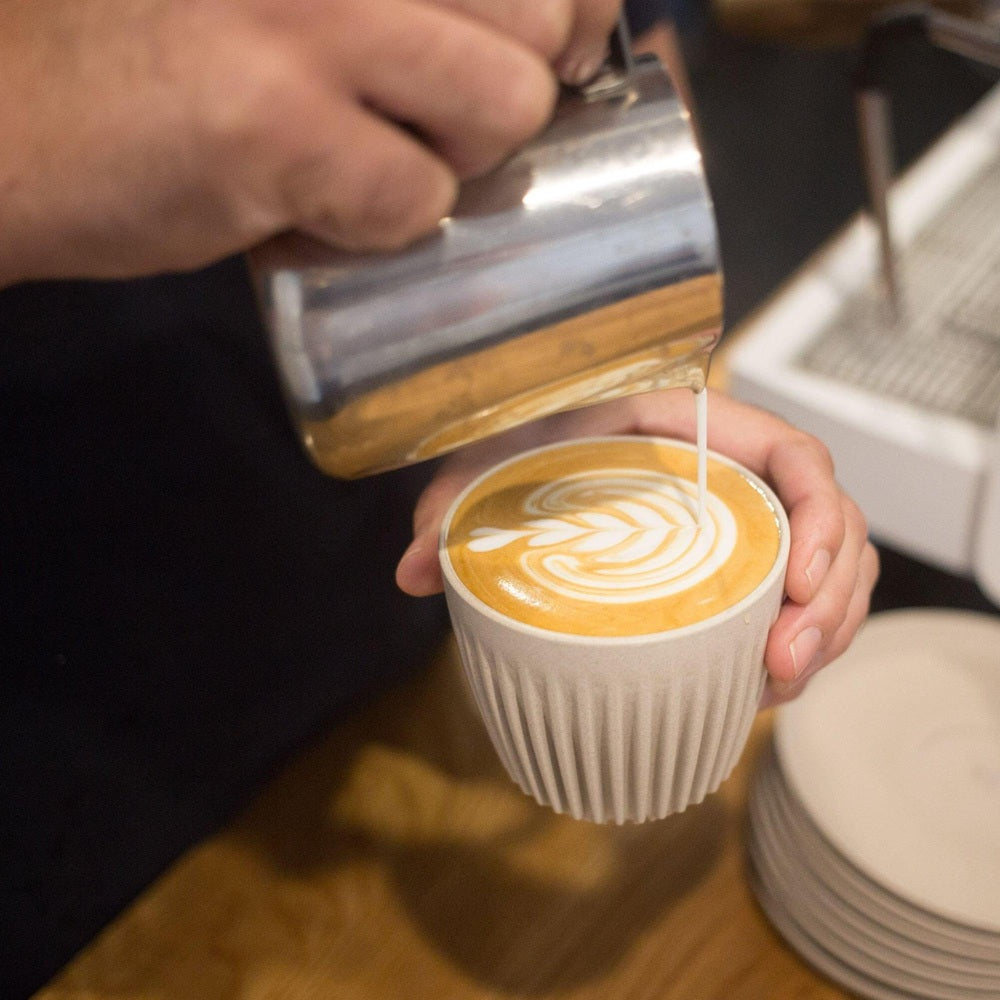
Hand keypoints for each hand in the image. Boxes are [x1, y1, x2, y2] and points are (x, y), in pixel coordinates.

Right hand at [0, 0, 620, 286]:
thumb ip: (413, 7)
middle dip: (499, 100)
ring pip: (503, 106)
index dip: (569, 15)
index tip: (554, 55)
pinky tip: (310, 205)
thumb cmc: (163, 50)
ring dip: (452, 161)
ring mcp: (311, 18)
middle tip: (425, 123)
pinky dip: (375, 225)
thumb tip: (561, 38)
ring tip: (370, 160)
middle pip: (538, 27)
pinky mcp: (278, 122)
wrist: (18, 117)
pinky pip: (415, 201)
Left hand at [396, 389, 879, 705]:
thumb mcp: (495, 465)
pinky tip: (766, 686)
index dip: (820, 514)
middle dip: (831, 601)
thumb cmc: (526, 455)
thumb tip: (409, 571)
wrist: (536, 477)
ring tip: (779, 686)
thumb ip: (453, 504)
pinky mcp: (742, 571)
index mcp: (693, 432)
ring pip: (831, 573)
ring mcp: (747, 527)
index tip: (799, 579)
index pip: (795, 455)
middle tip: (786, 662)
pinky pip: (805, 605)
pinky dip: (803, 648)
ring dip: (827, 634)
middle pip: (833, 527)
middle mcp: (734, 476)